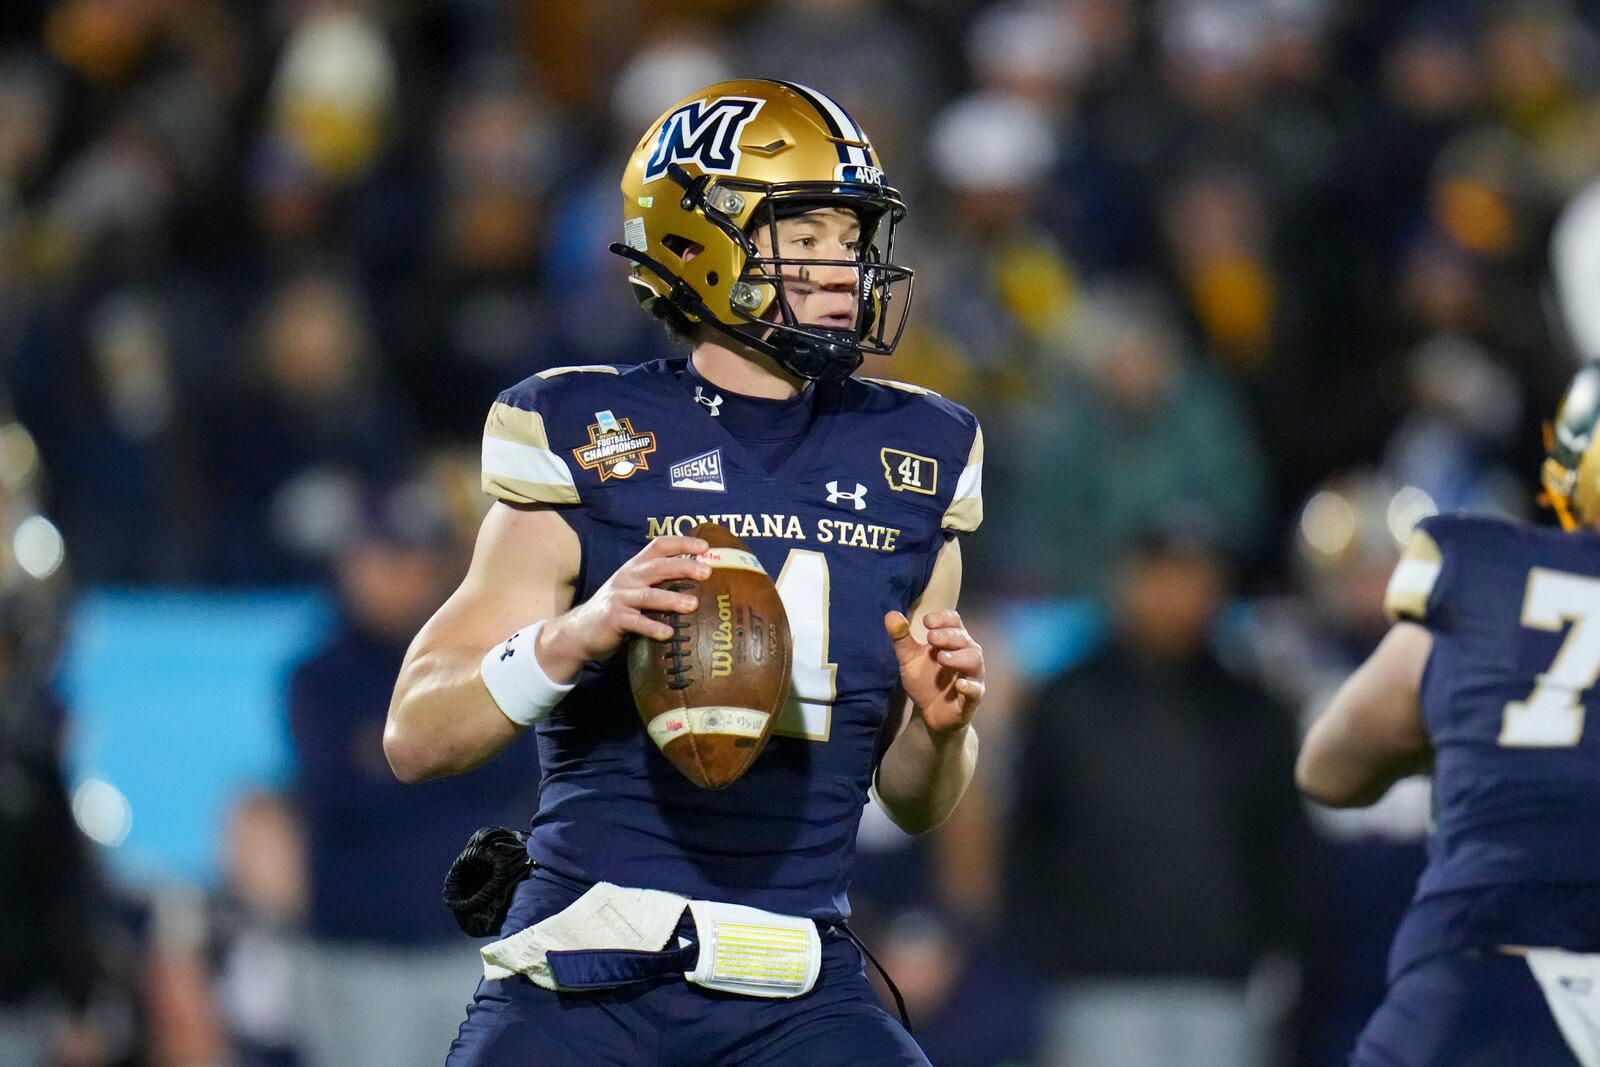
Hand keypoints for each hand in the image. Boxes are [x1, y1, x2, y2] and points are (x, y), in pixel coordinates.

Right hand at [539, 536, 709, 679]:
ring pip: (648, 595)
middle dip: (683, 567)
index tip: (706, 548)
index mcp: (635, 567)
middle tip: (707, 572)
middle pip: (658, 567)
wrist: (580, 630)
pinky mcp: (613, 619)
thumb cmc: (618, 609)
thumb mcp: (635, 589)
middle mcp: (627, 577)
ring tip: (693, 604)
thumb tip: (700, 584)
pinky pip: (636, 623)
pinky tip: (668, 633)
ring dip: (672, 599)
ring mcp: (619, 598)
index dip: (682, 543)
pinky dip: (652, 627)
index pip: (659, 546)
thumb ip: (659, 583)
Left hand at [885, 609, 984, 733]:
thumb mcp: (909, 658)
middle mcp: (966, 654)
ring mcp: (971, 675)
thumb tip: (891, 614)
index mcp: (952, 640)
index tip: (926, 621)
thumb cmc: (925, 680)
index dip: (942, 618)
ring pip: (974, 660)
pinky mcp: (972, 697)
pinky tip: (959, 684)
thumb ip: (901, 637)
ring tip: (941, 658)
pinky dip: (969, 686)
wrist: (931, 713)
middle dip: (948, 636)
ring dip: (958, 657)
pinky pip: (976, 690)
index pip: (954, 621)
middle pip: (963, 638)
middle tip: (931, 638)